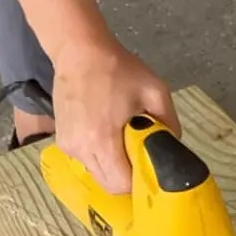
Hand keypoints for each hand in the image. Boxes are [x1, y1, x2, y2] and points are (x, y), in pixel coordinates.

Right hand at [52, 38, 179, 192]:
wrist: (80, 49)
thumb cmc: (116, 68)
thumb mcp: (156, 91)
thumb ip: (170, 123)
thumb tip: (173, 147)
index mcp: (102, 139)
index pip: (123, 184)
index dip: (139, 181)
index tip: (148, 168)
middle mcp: (82, 148)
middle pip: (109, 185)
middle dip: (127, 177)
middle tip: (137, 156)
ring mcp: (69, 145)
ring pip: (97, 175)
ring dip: (112, 167)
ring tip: (120, 142)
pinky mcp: (62, 140)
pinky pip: (86, 161)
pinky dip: (98, 156)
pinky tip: (104, 135)